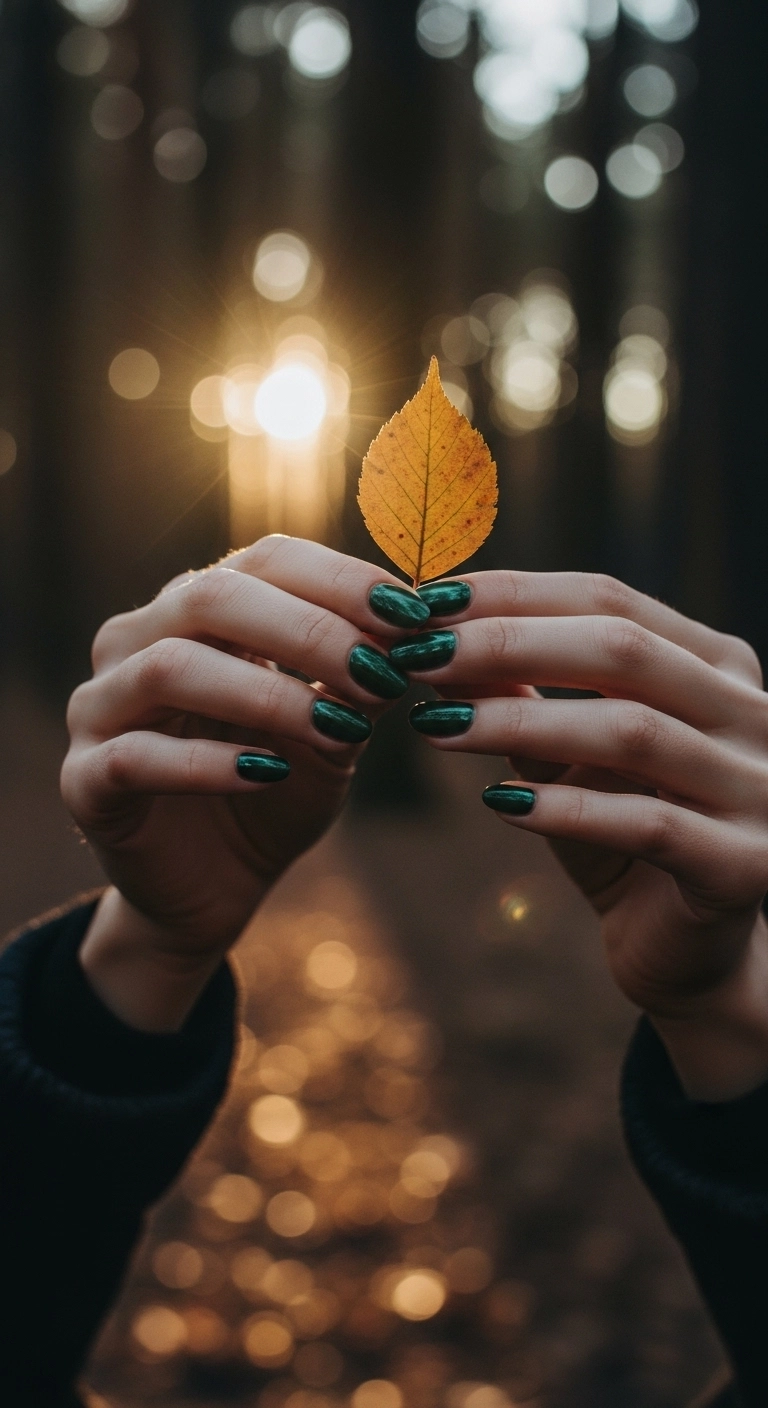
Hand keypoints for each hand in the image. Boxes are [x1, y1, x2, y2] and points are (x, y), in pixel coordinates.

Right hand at [62, 538, 425, 1029]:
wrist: (216, 886)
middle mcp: (138, 640)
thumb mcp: (331, 733)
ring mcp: (102, 707)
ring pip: (170, 667)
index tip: (411, 615)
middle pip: (212, 597)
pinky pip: (136, 755)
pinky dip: (208, 764)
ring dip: (267, 695)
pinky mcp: (85, 779)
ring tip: (342, 729)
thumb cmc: (275, 788)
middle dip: (308, 630)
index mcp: (199, 610)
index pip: (264, 561)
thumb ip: (356, 686)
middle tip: (382, 671)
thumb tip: (412, 638)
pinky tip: (268, 774)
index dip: (340, 580)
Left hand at [400, 572, 767, 1098]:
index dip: (516, 595)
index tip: (427, 601)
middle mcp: (752, 714)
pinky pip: (647, 824)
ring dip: (521, 721)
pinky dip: (566, 810)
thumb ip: (520, 696)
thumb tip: (434, 636)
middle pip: (623, 650)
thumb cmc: (622, 836)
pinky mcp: (744, 865)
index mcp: (716, 665)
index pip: (612, 601)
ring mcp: (758, 789)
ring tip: (437, 724)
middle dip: (509, 644)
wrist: (690, 952)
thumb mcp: (564, 755)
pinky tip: (498, 802)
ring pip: (632, 731)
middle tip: (419, 656)